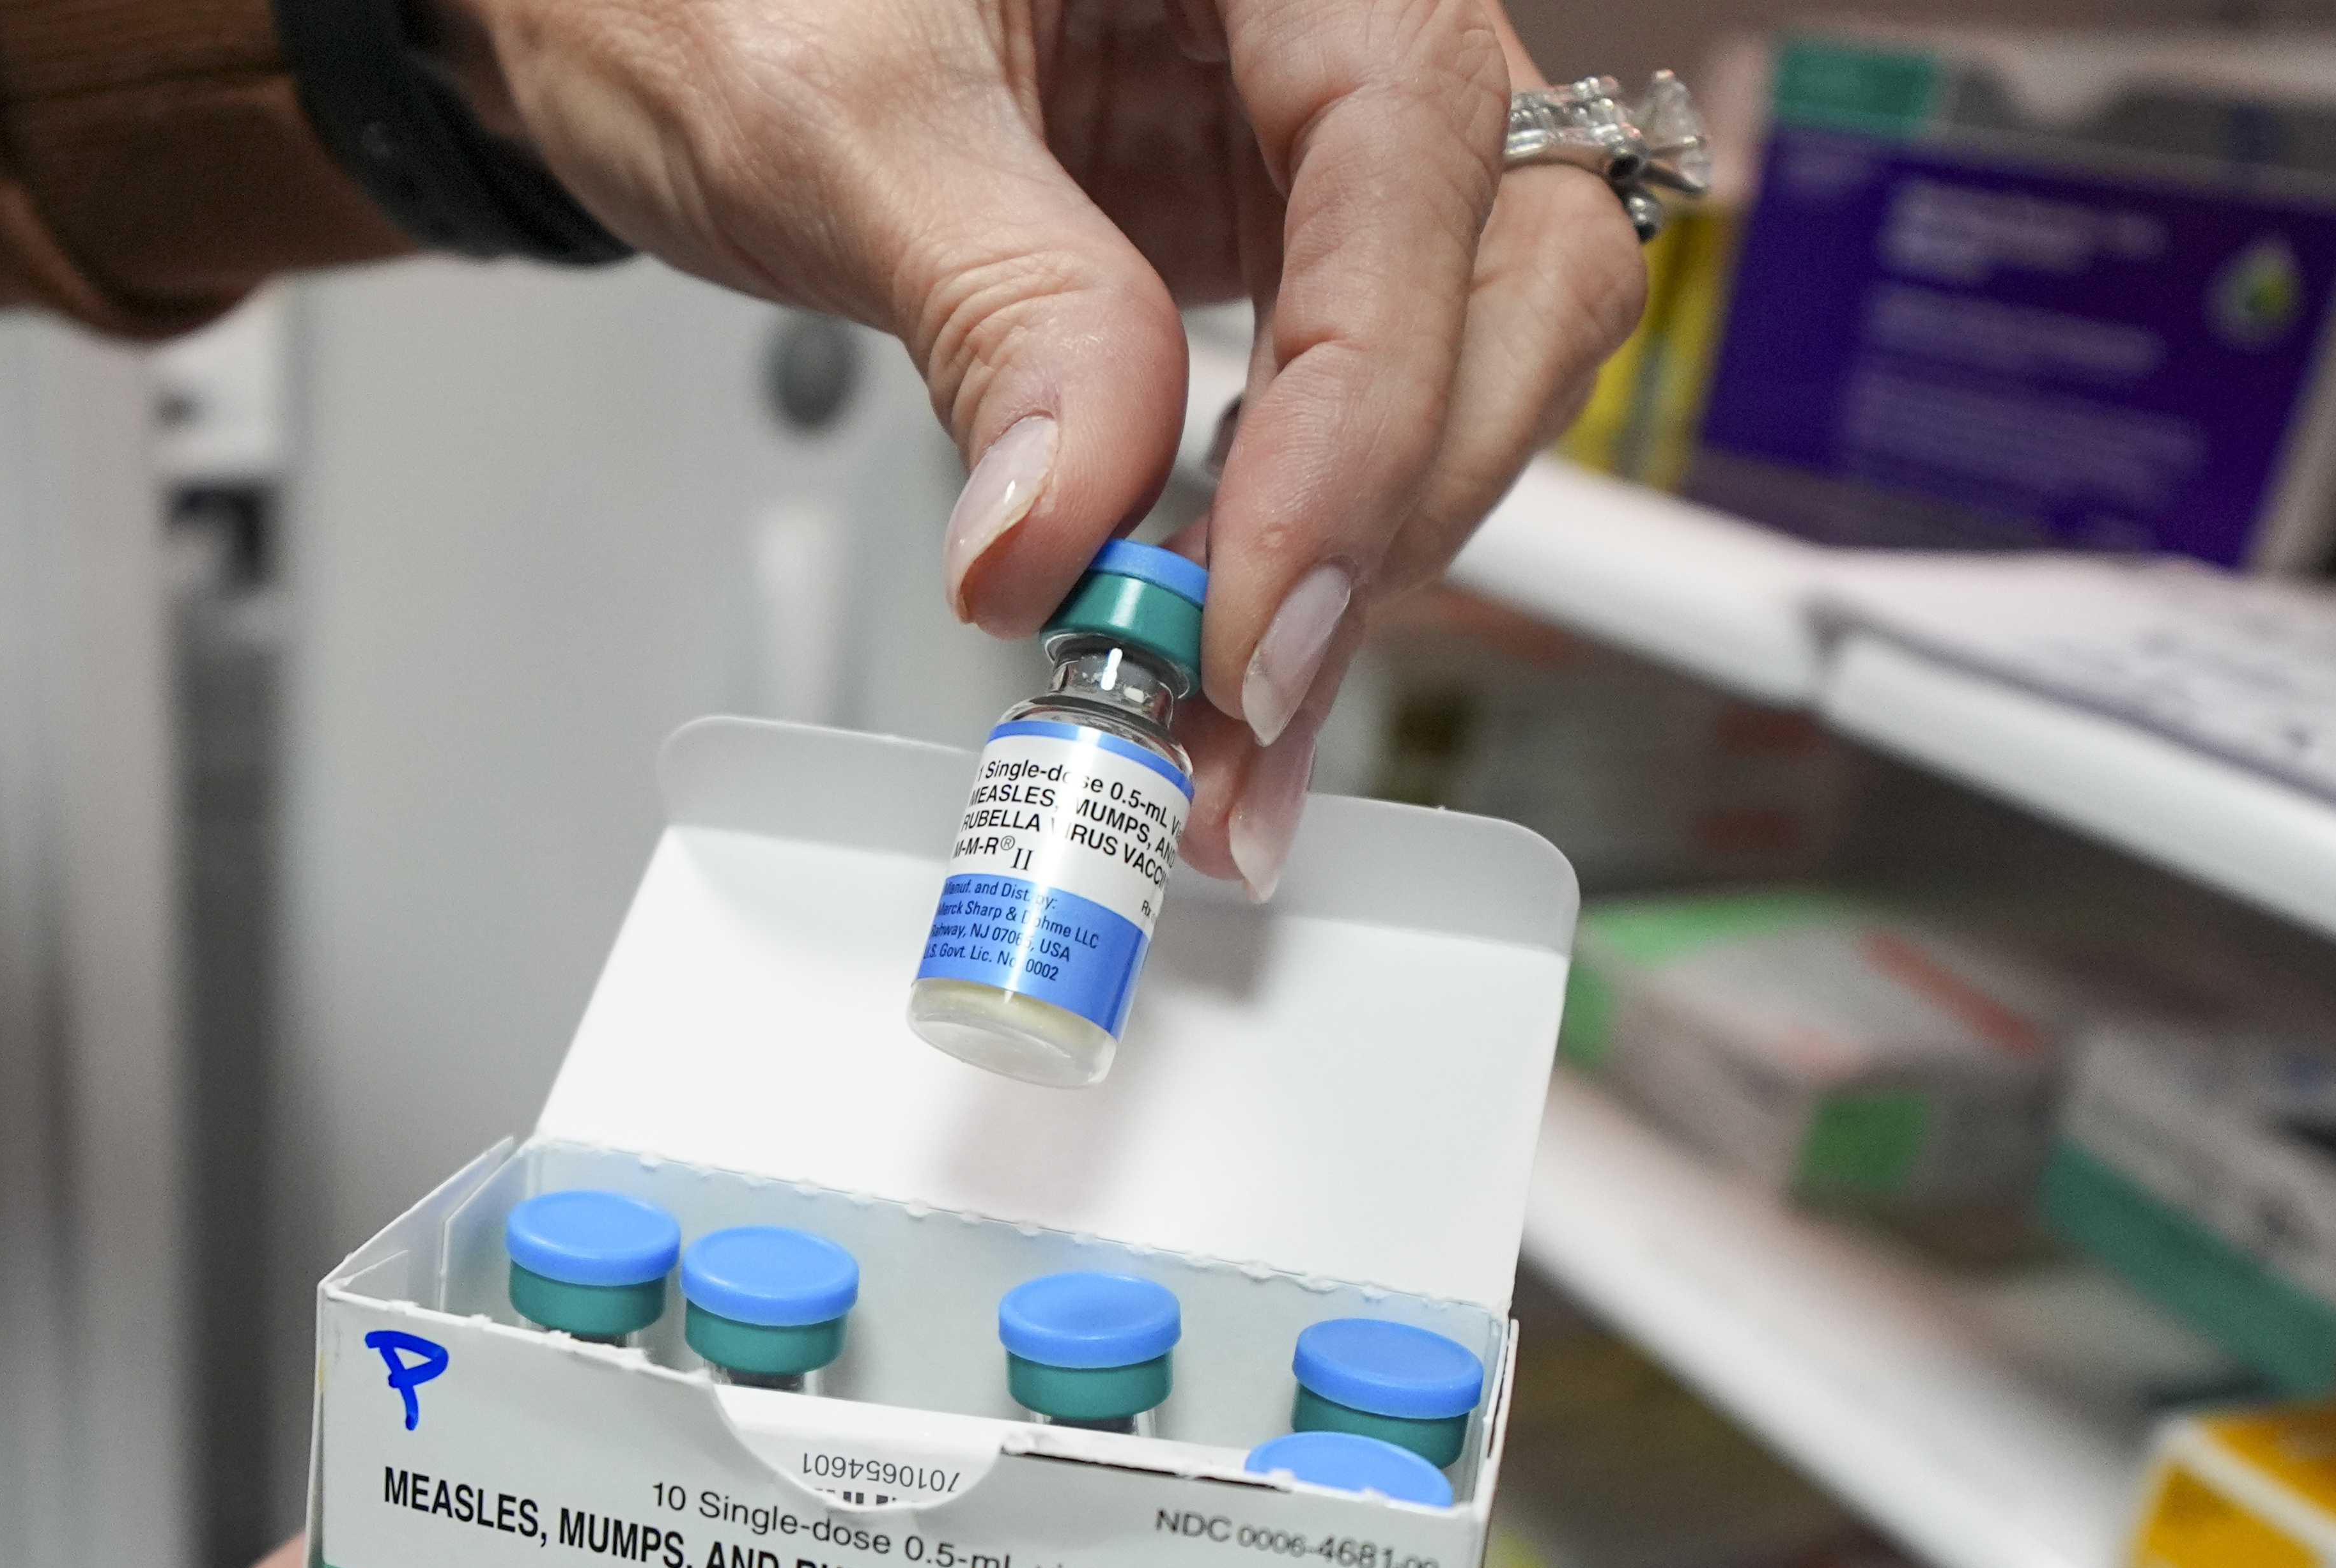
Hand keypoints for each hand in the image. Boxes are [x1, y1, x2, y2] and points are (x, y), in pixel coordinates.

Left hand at [445, 0, 1645, 890]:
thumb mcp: (823, 119)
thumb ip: (989, 309)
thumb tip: (1072, 531)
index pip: (1405, 145)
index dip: (1362, 401)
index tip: (1253, 601)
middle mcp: (1332, 1)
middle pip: (1512, 253)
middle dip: (1398, 502)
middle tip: (1243, 692)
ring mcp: (1313, 121)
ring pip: (1468, 347)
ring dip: (1364, 557)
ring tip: (1223, 727)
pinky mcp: (1268, 231)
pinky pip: (1357, 393)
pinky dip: (1299, 537)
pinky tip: (1219, 647)